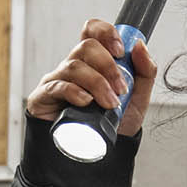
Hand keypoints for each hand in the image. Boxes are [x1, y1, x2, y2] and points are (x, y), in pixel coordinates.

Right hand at [26, 19, 158, 140]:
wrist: (100, 155)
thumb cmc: (114, 125)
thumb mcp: (137, 99)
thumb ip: (144, 72)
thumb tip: (140, 46)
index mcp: (93, 62)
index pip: (92, 31)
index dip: (105, 33)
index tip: (121, 51)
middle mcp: (73, 67)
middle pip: (85, 46)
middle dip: (108, 65)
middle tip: (121, 88)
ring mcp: (56, 81)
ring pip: (74, 66)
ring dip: (97, 83)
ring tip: (109, 104)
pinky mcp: (42, 98)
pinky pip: (57, 86)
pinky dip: (74, 91)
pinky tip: (86, 102)